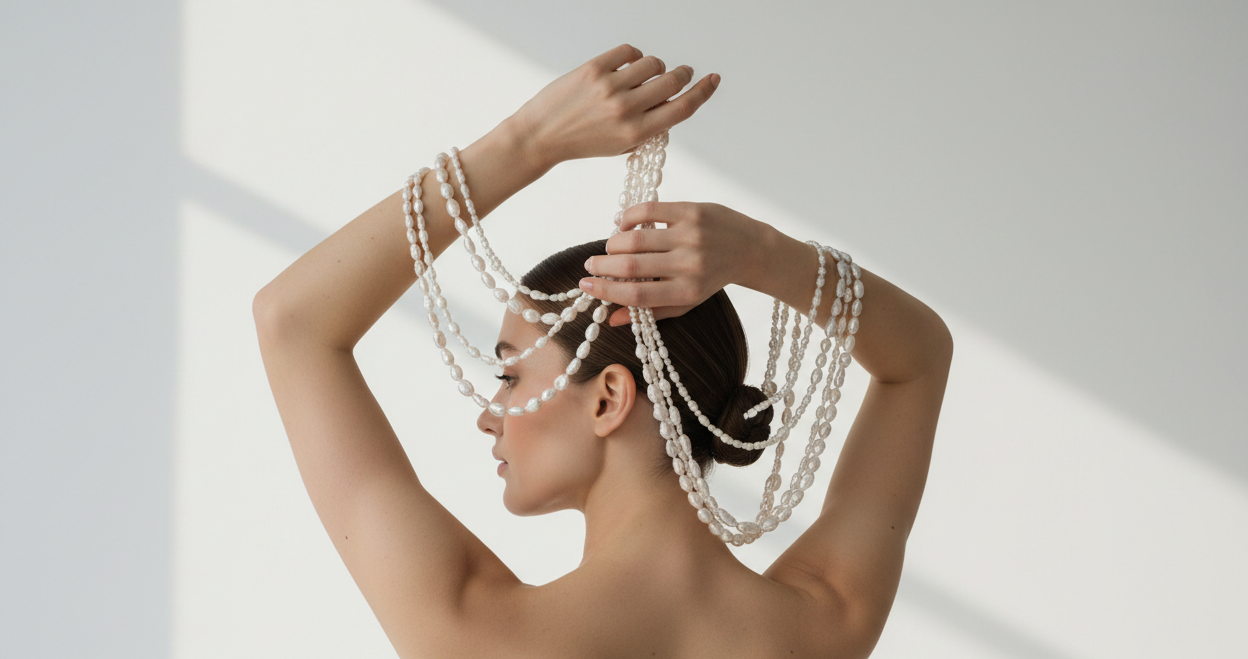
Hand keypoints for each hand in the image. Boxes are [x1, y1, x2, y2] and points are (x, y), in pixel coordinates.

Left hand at [507, 44, 719, 167]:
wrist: (540, 137)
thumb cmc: (580, 142)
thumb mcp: (620, 146)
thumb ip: (648, 127)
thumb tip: (672, 102)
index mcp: (636, 133)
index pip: (682, 109)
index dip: (703, 92)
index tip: (713, 80)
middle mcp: (626, 110)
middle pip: (672, 82)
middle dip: (681, 75)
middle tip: (680, 74)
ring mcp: (610, 88)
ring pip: (652, 63)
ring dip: (655, 67)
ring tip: (643, 75)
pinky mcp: (593, 69)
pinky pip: (628, 52)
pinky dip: (633, 56)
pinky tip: (626, 65)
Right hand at [579, 202, 768, 325]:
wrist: (751, 249)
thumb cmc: (712, 279)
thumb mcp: (686, 302)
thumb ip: (651, 312)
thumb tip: (612, 320)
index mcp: (686, 291)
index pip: (635, 294)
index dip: (605, 291)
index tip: (586, 286)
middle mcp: (688, 264)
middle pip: (631, 265)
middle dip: (602, 266)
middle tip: (591, 265)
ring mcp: (690, 235)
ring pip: (636, 238)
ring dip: (613, 242)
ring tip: (610, 246)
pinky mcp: (691, 211)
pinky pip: (648, 211)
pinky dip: (628, 217)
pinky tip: (623, 224)